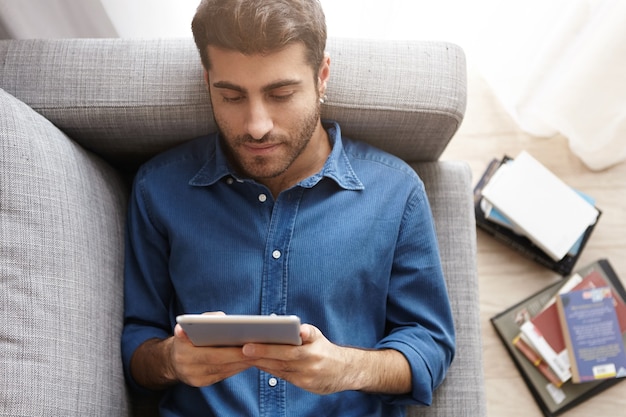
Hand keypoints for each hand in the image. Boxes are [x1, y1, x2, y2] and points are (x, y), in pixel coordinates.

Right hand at [166, 323, 253, 386]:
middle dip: (240, 357)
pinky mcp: (202, 383)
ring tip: (258, 354)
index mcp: (183, 350)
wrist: (172, 359)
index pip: (211, 354)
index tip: (246, 345)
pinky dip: (237, 367)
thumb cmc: (187, 337)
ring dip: (242, 363)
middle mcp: (187, 367)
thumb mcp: (191, 324)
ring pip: (223, 371)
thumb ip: (206, 319)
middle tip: (259, 350)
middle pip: (219, 363)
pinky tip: (249, 360)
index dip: (230, 351)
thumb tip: (221, 318)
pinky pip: (223, 375)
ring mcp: (195, 378)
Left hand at [240, 324, 360, 394]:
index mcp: (313, 352)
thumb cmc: (325, 349)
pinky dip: (270, 369)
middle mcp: (310, 366)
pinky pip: (283, 376)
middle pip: (280, 362)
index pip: (286, 351)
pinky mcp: (305, 385)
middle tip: (241, 350)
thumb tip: (300, 329)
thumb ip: (308, 332)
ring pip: (279, 370)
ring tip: (244, 355)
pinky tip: (259, 363)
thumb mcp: (319, 337)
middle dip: (259, 356)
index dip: (267, 349)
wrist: (345, 371)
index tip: (249, 345)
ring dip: (261, 363)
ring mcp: (306, 378)